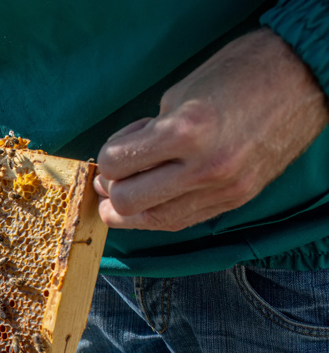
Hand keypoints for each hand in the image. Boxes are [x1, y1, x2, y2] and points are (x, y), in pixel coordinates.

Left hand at [95, 28, 328, 231]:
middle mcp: (203, 168)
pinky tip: (156, 195)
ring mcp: (222, 189)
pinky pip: (181, 220)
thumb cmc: (239, 74)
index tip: (116, 149)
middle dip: (112, 189)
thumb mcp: (180, 95)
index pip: (116, 164)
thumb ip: (146, 133)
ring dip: (131, 209)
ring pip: (152, 220)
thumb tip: (121, 162)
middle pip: (127, 202)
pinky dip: (159, 212)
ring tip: (128, 190)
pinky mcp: (235, 200)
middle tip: (116, 175)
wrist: (303, 78)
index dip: (107, 158)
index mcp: (186, 132)